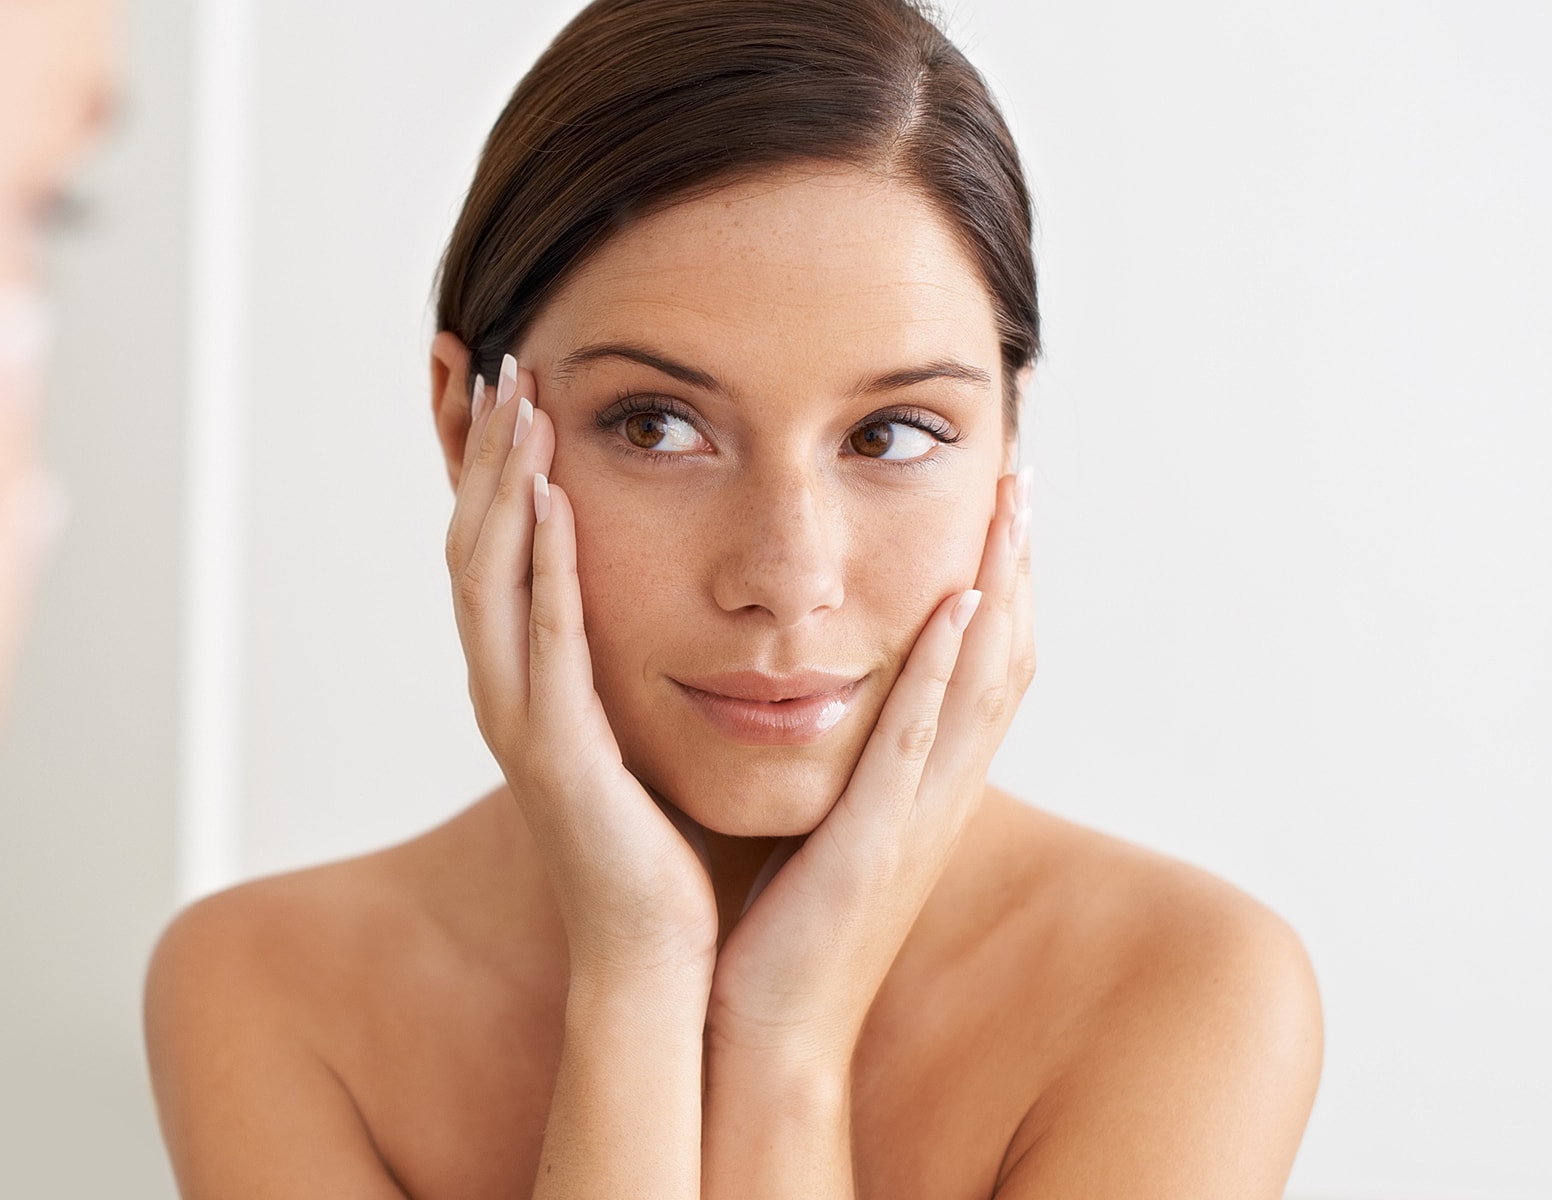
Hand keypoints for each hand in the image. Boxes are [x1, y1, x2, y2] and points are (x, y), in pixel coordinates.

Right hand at [448, 355, 716, 978]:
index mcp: (525, 681)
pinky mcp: (556, 756)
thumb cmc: (659, 846)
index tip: (503, 382)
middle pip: (472, 543)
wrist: (659, 955)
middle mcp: (504, 691)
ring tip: (520, 402)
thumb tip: (657, 587)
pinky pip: (543, 644)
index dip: (486, 464)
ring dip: (501, 485)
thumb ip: (627, 657)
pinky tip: (551, 500)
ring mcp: (520, 722)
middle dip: (482, 450)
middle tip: (495, 359)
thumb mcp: (636, 724)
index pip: (490, 548)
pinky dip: (541, 567)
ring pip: (489, 579)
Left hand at [707, 472, 1034, 1069]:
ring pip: (980, 689)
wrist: (764, 1034)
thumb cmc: (777, 935)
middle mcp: (937, 798)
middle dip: (1017, 566)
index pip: (980, 671)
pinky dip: (942, 672)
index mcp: (921, 791)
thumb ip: (837, 766)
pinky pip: (918, 743)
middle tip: (1022, 476)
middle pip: (1003, 662)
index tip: (999, 504)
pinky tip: (953, 607)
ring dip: (1000, 593)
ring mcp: (916, 822)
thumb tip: (814, 699)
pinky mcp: (874, 846)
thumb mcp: (820, 830)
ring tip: (1008, 508)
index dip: (1000, 586)